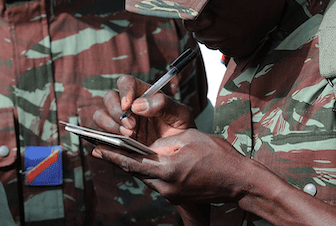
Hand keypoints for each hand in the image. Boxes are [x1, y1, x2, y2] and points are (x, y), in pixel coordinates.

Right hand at [93, 74, 195, 147]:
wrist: (181, 154)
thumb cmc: (181, 129)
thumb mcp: (180, 114)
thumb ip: (162, 104)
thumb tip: (138, 105)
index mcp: (143, 94)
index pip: (126, 83)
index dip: (124, 91)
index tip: (128, 105)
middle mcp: (128, 106)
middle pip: (109, 98)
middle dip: (117, 112)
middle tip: (132, 126)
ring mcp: (120, 122)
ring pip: (101, 115)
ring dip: (110, 125)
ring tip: (128, 136)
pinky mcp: (115, 138)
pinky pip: (101, 134)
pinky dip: (105, 138)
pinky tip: (118, 144)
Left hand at [93, 128, 248, 204]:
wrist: (240, 182)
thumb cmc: (218, 156)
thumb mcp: (189, 139)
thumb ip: (164, 144)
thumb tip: (147, 147)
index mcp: (168, 170)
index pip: (133, 163)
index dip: (112, 155)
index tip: (95, 148)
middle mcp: (166, 186)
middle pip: (135, 171)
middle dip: (117, 158)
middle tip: (97, 147)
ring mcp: (171, 194)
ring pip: (145, 176)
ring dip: (131, 164)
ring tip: (114, 151)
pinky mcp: (176, 196)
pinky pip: (155, 180)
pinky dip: (146, 169)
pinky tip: (141, 160)